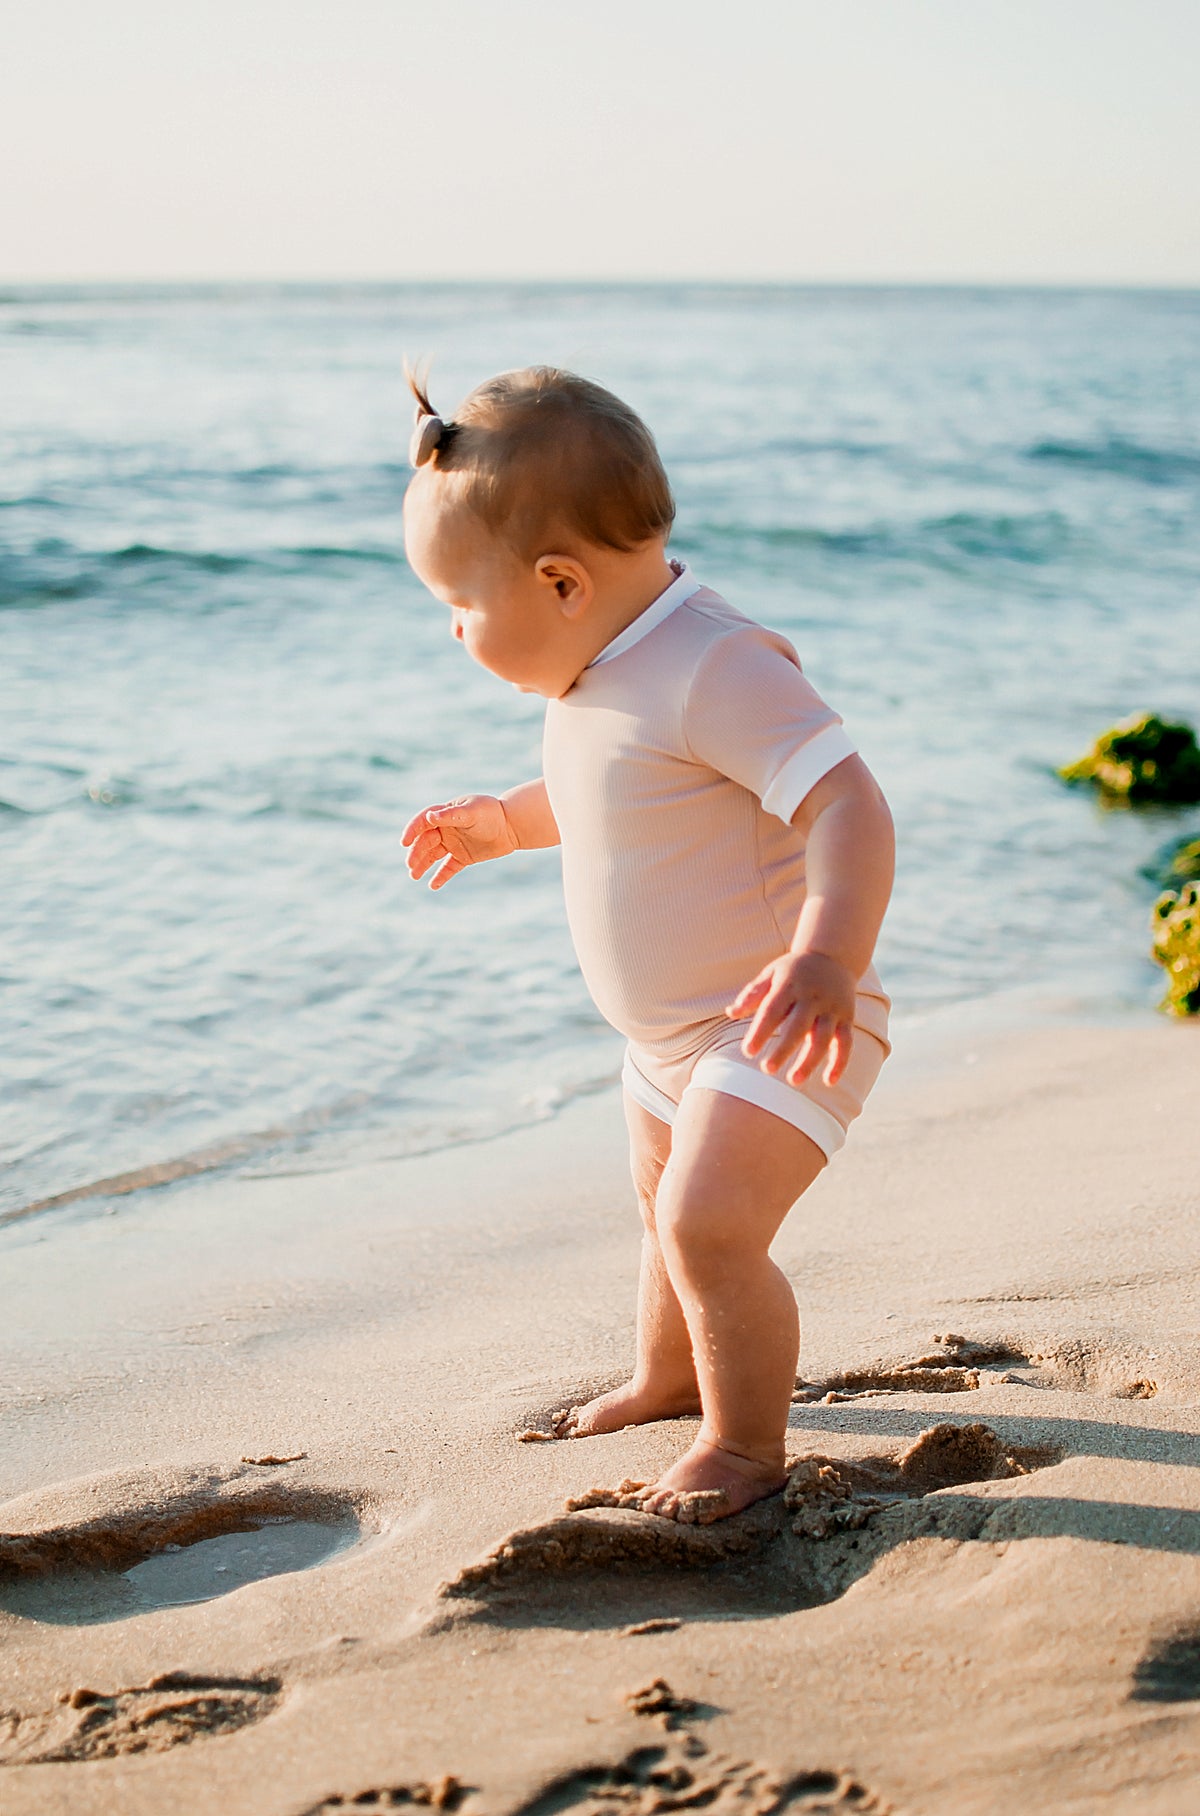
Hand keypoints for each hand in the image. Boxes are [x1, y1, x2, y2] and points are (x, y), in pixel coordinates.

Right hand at [400, 794, 517, 889]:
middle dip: (417, 853)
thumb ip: (451, 815)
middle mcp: (447, 829)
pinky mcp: (464, 857)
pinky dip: (441, 876)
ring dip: (423, 865)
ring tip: (414, 876)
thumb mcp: (472, 811)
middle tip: (410, 865)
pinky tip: (432, 885)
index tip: (404, 842)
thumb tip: (429, 817)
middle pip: (426, 841)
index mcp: (446, 813)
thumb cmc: (492, 813)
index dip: (412, 831)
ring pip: (434, 856)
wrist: (513, 825)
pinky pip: (449, 867)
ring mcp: (455, 843)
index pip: (423, 822)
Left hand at [726, 952, 856, 1086]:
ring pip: (824, 1037)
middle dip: (784, 1049)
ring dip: (810, 1061)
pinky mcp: (847, 1018)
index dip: (761, 1030)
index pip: (773, 1009)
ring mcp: (832, 1008)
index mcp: (790, 984)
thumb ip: (753, 993)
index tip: (748, 1051)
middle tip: (767, 1070)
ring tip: (793, 1081)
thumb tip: (730, 1012)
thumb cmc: (794, 970)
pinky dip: (840, 1062)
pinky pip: (846, 1043)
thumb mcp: (772, 973)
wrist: (834, 955)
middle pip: (798, 1026)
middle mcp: (813, 996)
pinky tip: (828, 1081)